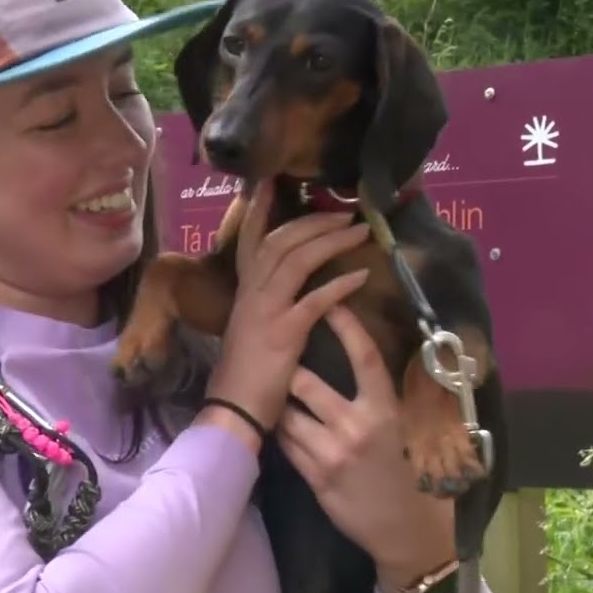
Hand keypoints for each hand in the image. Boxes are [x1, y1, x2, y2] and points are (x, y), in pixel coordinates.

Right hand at [198, 180, 371, 445]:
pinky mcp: (283, 332)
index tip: (272, 182)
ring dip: (330, 241)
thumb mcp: (250, 331)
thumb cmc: (244, 376)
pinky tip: (359, 277)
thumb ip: (265, 307)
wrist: (233, 410)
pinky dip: (338, 285)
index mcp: (244, 292)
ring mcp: (266, 310)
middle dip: (313, 220)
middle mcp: (251, 293)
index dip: (260, 210)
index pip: (250, 241)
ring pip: (297, 260)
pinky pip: (315, 300)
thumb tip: (285, 292)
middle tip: (344, 211)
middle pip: (281, 241)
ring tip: (358, 231)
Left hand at [275, 304, 456, 592]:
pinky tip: (283, 425)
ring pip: (288, 413)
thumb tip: (365, 352)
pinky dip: (283, 432)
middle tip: (281, 354)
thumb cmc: (408, 470)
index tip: (329, 301)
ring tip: (275, 391)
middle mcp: (358, 427)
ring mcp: (333, 454)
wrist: (404, 528)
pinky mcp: (315, 477)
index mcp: (386, 409)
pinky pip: (286, 444)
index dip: (345, 325)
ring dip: (282, 402)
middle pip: (306, 382)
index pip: (364, 357)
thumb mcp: (404, 426)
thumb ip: (383, 393)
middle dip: (290, 367)